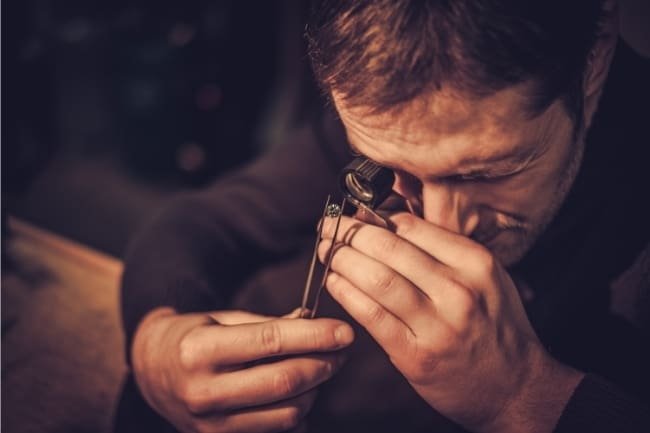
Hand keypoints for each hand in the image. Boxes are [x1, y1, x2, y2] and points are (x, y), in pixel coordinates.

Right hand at [131, 307, 353, 432]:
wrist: (152, 371)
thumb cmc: (194, 337)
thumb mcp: (222, 319)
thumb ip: (268, 323)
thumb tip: (314, 323)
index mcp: (200, 350)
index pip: (271, 342)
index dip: (315, 336)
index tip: (344, 331)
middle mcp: (203, 391)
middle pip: (284, 382)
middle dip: (324, 364)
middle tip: (342, 349)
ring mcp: (211, 424)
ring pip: (288, 413)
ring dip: (316, 389)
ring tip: (322, 368)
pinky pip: (278, 431)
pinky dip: (300, 412)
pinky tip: (301, 392)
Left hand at [319, 213, 582, 432]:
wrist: (513, 386)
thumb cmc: (493, 327)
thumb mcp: (484, 277)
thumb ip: (442, 250)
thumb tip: (386, 221)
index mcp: (475, 262)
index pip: (412, 226)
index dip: (374, 217)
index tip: (354, 214)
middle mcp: (458, 290)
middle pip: (389, 248)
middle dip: (349, 232)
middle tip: (329, 226)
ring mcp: (437, 324)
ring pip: (376, 278)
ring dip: (341, 259)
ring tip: (326, 250)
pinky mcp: (416, 354)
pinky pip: (371, 315)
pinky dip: (346, 293)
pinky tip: (333, 281)